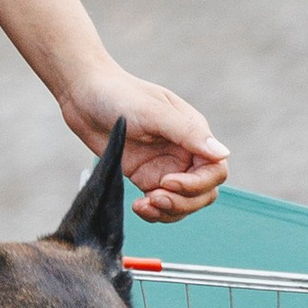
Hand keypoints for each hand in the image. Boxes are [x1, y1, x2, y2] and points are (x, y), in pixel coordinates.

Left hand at [61, 65, 228, 222]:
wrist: (84, 96)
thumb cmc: (120, 95)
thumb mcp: (153, 112)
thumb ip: (188, 134)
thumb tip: (223, 153)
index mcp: (193, 133)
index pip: (215, 171)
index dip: (198, 184)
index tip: (168, 181)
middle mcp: (184, 152)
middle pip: (203, 192)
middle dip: (183, 202)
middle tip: (154, 198)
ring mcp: (165, 167)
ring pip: (184, 203)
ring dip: (168, 211)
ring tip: (144, 205)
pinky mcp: (146, 177)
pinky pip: (160, 204)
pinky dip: (153, 212)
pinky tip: (138, 206)